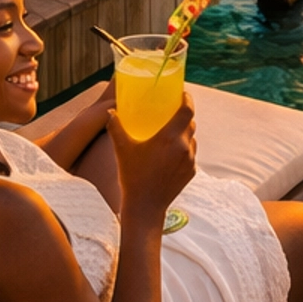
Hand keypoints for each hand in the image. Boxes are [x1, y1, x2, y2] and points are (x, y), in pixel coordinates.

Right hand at [107, 95, 195, 216]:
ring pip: (192, 140)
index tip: (182, 94)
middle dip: (183, 116)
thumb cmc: (133, 176)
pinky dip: (183, 150)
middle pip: (191, 123)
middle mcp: (184, 147)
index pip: (188, 110)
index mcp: (170, 137)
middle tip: (172, 113)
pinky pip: (190, 155)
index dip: (187, 99)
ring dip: (184, 134)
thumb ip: (116, 127)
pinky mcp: (191, 173)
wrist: (145, 207)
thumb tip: (110, 112)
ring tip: (170, 134)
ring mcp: (190, 161)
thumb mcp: (122, 149)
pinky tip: (170, 154)